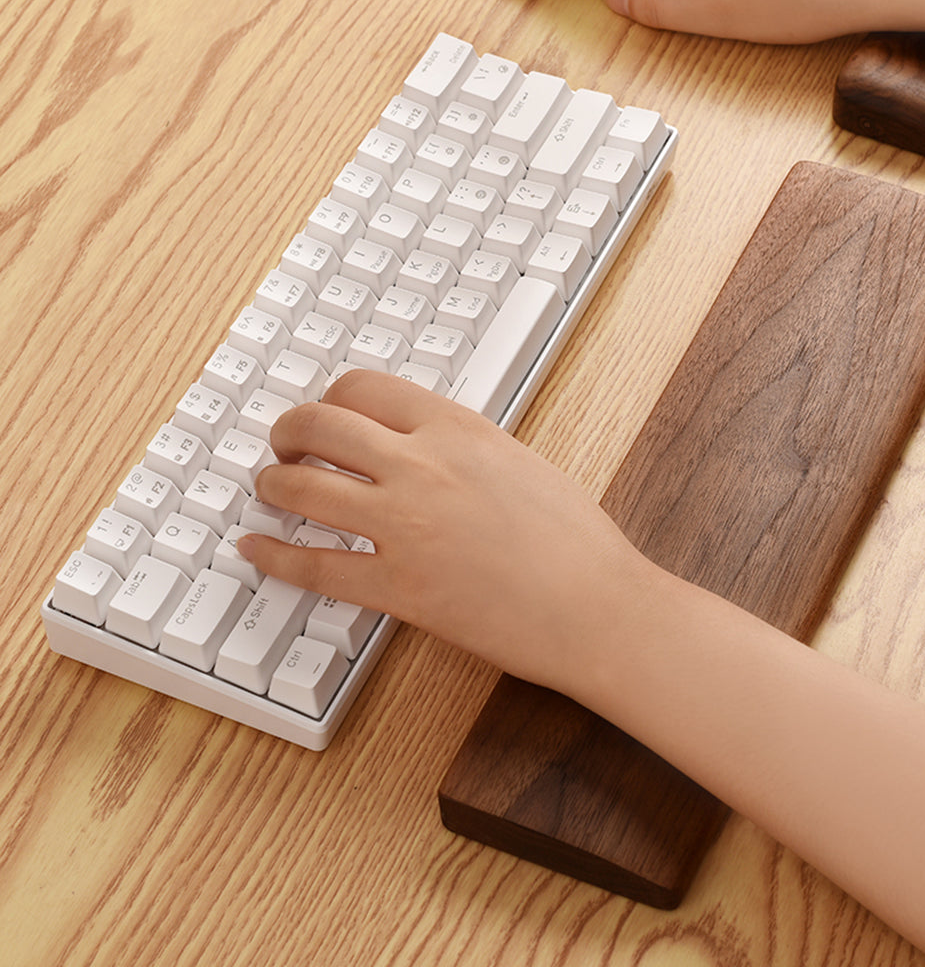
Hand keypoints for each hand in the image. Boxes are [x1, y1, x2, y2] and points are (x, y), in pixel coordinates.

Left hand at [238, 370, 648, 690]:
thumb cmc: (576, 541)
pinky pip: (314, 566)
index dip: (330, 399)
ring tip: (271, 490)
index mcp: (458, 428)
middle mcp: (424, 465)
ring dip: (274, 485)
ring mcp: (406, 526)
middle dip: (289, 432)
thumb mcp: (518, 462)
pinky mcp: (399, 588)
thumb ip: (462, 447)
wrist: (597, 605)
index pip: (364, 388)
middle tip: (284, 446)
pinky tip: (257, 550)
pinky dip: (274, 556)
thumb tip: (421, 445)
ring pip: (303, 487)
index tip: (325, 415)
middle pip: (320, 425)